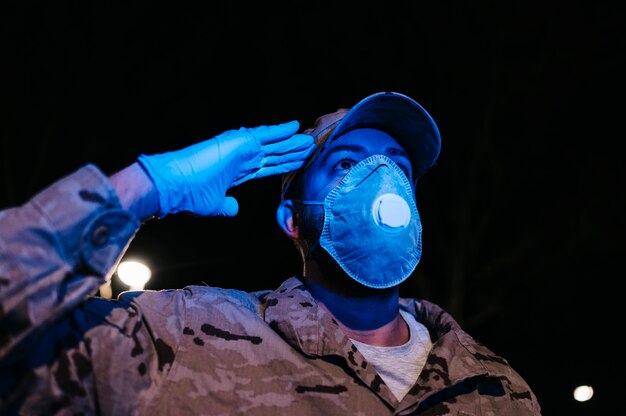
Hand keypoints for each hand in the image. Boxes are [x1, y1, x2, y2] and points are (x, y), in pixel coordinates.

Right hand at [137, 120, 314, 216]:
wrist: (175, 186)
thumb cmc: (190, 196)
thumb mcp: (215, 205)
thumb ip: (226, 205)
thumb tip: (234, 208)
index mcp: (237, 172)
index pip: (267, 168)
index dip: (284, 164)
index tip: (300, 163)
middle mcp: (241, 158)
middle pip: (274, 155)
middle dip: (293, 152)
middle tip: (311, 148)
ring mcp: (240, 149)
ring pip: (273, 144)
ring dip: (292, 142)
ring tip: (309, 140)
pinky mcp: (238, 142)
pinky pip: (264, 134)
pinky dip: (280, 130)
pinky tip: (295, 126)